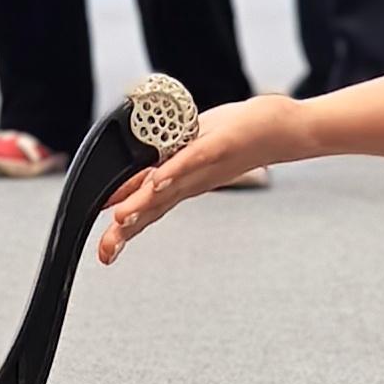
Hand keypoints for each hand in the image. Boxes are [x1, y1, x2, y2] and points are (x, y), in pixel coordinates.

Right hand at [98, 94, 301, 255]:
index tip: (103, 253)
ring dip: (143, 203)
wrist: (280, 130)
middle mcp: (190, 181)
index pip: (146, 210)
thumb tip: (126, 190)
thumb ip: (157, 172)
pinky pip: (192, 159)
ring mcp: (204, 166)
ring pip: (167, 188)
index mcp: (181, 184)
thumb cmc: (233, 138)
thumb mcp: (186, 155)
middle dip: (126, 229)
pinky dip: (173, 171)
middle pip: (152, 207)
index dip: (122, 231)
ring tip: (120, 220)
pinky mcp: (217, 145)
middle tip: (105, 251)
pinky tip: (157, 181)